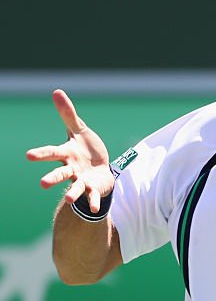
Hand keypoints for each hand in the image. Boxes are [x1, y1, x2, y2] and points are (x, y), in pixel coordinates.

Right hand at [26, 90, 112, 213]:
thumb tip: (57, 91)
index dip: (42, 154)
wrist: (101, 167)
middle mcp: (71, 169)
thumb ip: (68, 114)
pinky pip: (91, 196)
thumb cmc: (86, 148)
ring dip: (72, 193)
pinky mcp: (92, 188)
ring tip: (68, 199)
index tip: (30, 155)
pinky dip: (91, 202)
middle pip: (60, 173)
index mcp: (66, 153)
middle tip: (42, 184)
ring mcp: (81, 180)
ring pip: (75, 187)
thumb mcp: (79, 129)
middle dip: (52, 178)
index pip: (52, 153)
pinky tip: (93, 209)